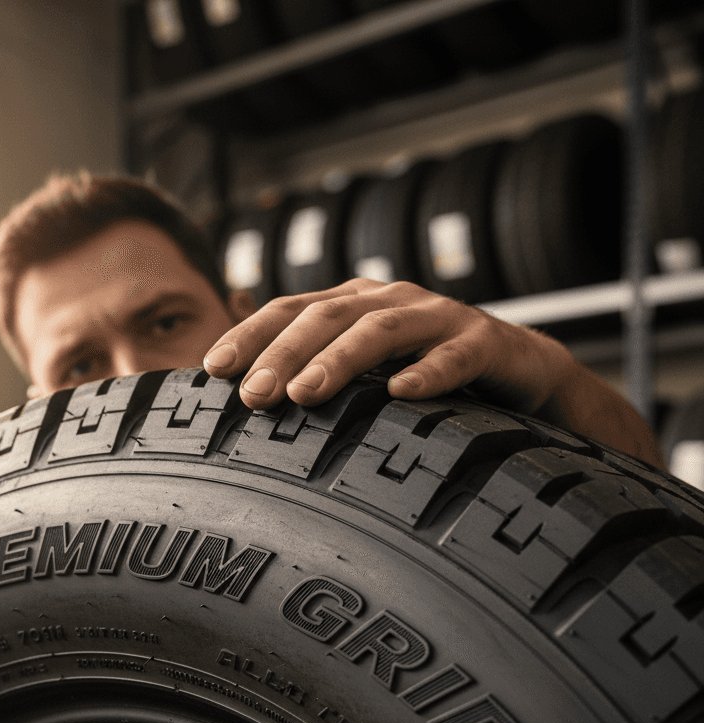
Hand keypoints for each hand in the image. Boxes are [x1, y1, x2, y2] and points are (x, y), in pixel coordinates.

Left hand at [203, 278, 665, 469]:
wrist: (519, 371)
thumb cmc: (424, 377)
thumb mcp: (364, 375)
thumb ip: (315, 380)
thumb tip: (244, 412)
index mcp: (353, 305)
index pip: (290, 311)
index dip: (250, 335)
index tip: (213, 369)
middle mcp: (389, 301)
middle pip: (326, 318)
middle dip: (283, 355)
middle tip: (253, 396)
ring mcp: (438, 316)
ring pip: (380, 330)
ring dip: (339, 361)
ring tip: (304, 394)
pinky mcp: (484, 341)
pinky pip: (454, 355)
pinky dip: (428, 372)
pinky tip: (401, 395)